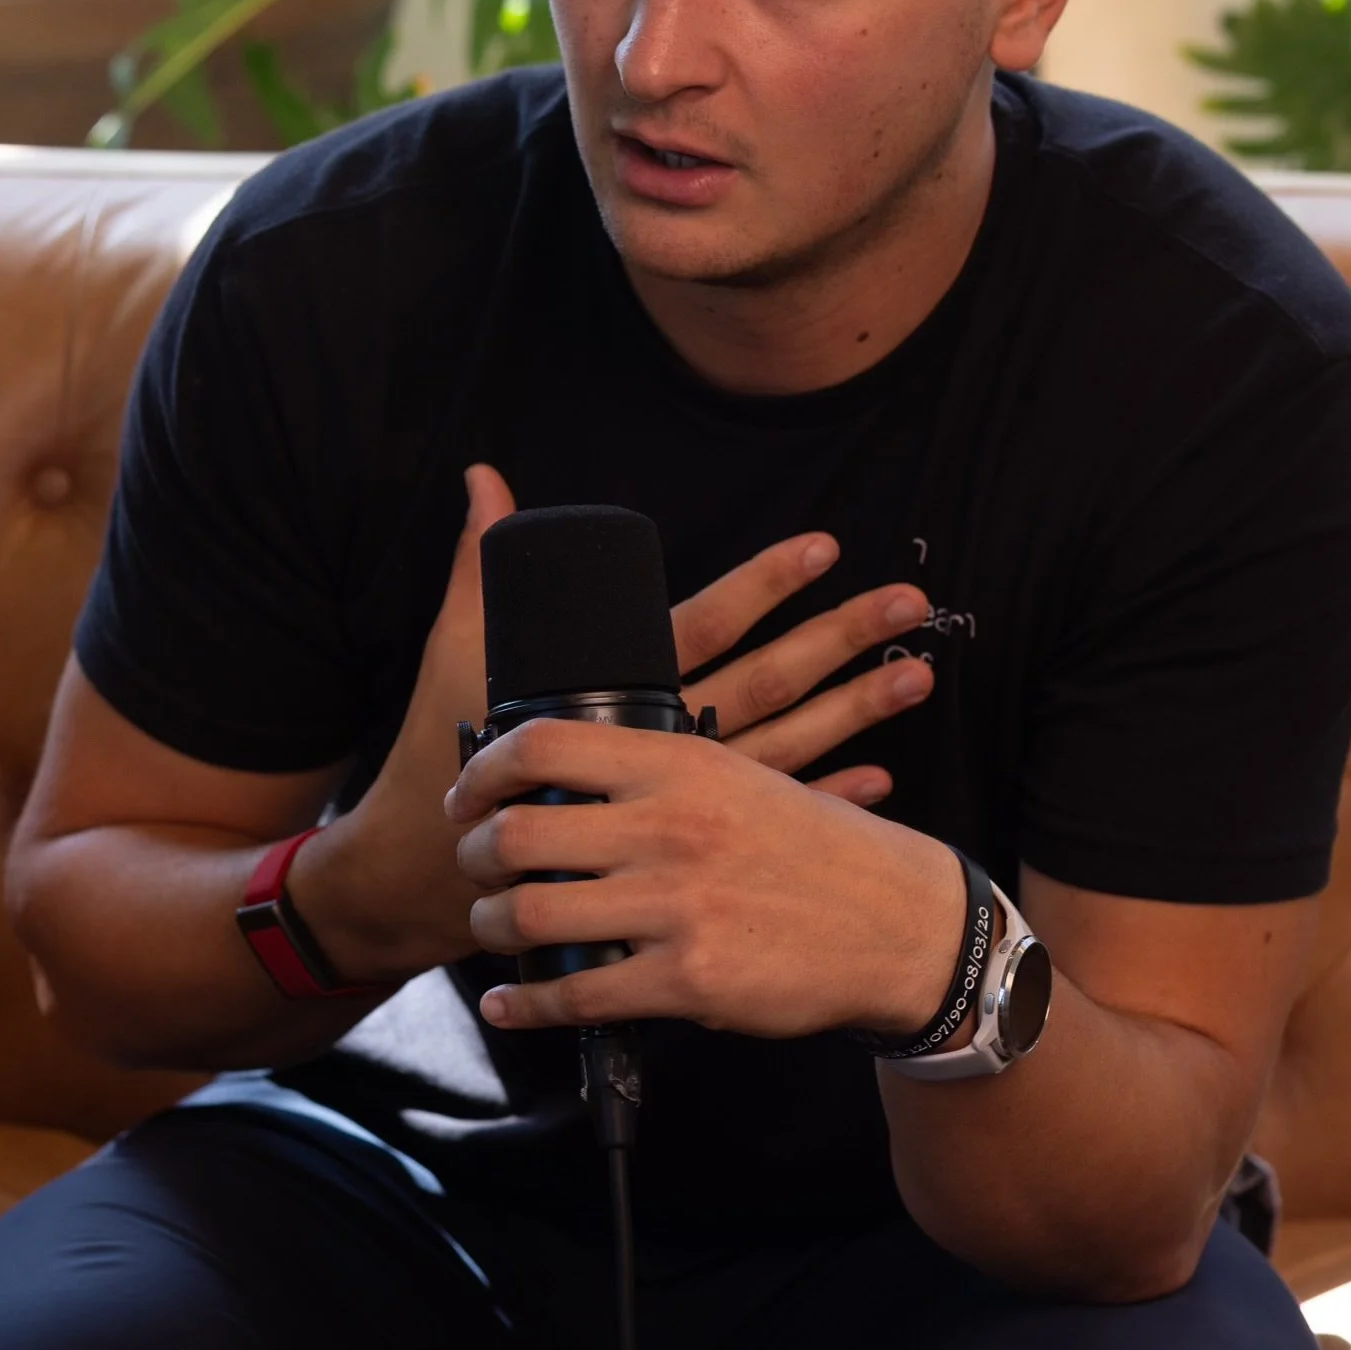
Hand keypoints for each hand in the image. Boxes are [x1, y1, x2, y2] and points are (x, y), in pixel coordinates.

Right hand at [294, 470, 937, 983]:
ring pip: (787, 742)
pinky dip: (827, 794)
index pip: (707, 622)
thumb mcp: (459, 650)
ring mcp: (682, 796)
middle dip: (840, 639)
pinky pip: (769, 813)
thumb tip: (483, 481)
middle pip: (768, 679)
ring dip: (856, 711)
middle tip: (910, 605)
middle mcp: (665, 738)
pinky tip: (878, 777)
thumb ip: (482, 564)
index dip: (765, 584)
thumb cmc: (444, 749)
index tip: (824, 548)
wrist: (434, 869)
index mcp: (620, 684)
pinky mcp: (683, 839)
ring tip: (916, 675)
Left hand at [448, 718, 965, 1041]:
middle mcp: (670, 828)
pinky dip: (526, 1004)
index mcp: (679, 764)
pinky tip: (512, 1002)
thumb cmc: (814, 847)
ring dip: (493, 928)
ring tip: (498, 930)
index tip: (465, 797)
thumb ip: (656, 774)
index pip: (542, 746)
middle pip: (515, 835)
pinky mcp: (687, 980)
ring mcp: (676, 907)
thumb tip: (561, 780)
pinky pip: (576, 996)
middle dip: (474, 858)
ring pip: (530, 916)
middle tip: (475, 869)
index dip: (482, 773)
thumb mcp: (739, 777)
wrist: (897, 922)